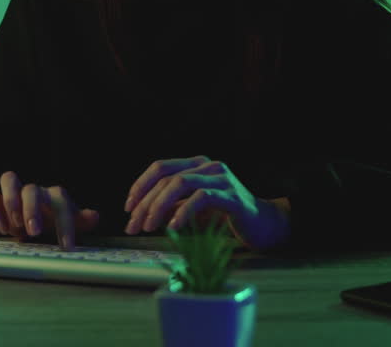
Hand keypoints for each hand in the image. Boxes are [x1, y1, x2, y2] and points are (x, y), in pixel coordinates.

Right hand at [0, 171, 98, 249]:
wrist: (37, 222)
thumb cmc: (57, 222)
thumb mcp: (72, 223)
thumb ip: (82, 219)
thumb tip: (94, 216)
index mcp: (55, 196)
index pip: (61, 202)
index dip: (64, 224)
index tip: (66, 246)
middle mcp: (35, 191)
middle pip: (31, 189)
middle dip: (31, 210)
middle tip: (34, 232)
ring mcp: (16, 192)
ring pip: (8, 179)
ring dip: (10, 202)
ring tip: (15, 225)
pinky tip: (3, 230)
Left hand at [123, 155, 290, 250]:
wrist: (262, 225)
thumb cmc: (225, 217)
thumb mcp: (191, 210)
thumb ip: (170, 207)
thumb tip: (142, 214)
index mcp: (195, 164)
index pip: (160, 166)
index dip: (140, 185)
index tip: (128, 208)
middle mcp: (207, 165)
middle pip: (166, 177)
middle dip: (145, 202)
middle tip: (133, 225)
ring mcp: (221, 177)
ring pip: (180, 183)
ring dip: (159, 206)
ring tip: (150, 226)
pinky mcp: (231, 194)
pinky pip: (201, 198)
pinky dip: (183, 212)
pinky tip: (173, 227)